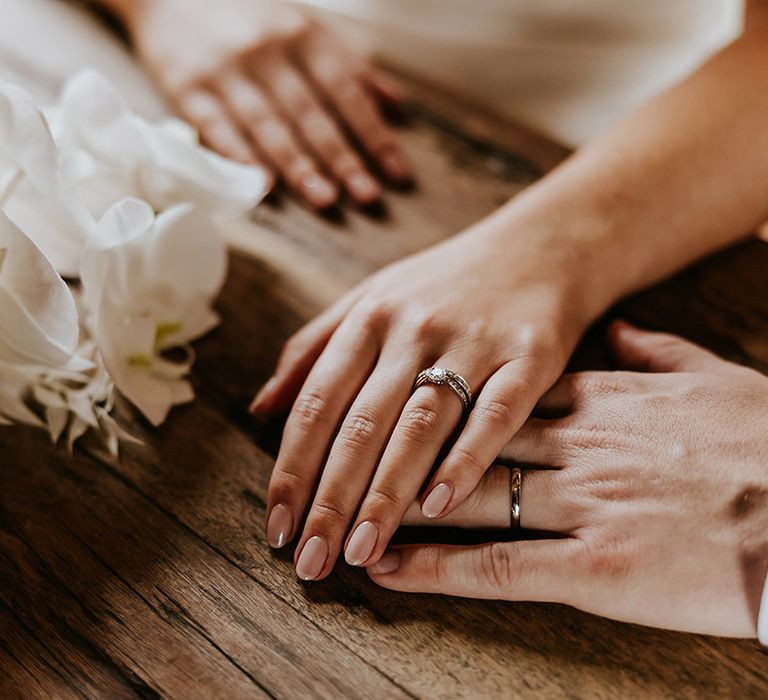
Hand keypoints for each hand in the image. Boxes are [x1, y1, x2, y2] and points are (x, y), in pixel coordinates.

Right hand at [123, 0, 409, 207]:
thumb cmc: (249, 13)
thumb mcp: (305, 23)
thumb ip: (350, 62)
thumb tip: (396, 102)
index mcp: (302, 35)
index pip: (347, 92)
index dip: (374, 134)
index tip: (397, 173)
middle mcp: (267, 52)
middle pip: (311, 114)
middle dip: (342, 158)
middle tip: (367, 197)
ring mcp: (225, 70)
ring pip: (268, 125)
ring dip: (298, 166)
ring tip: (325, 199)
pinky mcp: (186, 87)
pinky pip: (216, 128)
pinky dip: (240, 157)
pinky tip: (261, 185)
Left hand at [254, 219, 594, 579]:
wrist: (541, 245)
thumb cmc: (446, 282)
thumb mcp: (372, 297)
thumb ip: (313, 348)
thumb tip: (261, 409)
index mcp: (370, 318)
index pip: (317, 403)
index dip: (292, 468)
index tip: (275, 525)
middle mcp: (414, 329)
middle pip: (361, 424)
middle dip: (331, 499)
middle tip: (311, 562)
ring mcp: (473, 341)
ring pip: (419, 425)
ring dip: (387, 494)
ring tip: (361, 551)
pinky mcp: (530, 355)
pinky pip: (496, 414)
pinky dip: (467, 460)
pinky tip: (440, 507)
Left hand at [369, 322, 767, 638]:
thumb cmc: (766, 440)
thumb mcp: (710, 376)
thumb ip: (654, 350)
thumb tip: (618, 328)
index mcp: (600, 399)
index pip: (494, 395)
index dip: (437, 403)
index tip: (387, 405)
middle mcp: (577, 443)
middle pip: (462, 441)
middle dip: (393, 451)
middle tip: (338, 460)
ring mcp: (581, 503)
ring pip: (465, 498)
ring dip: (395, 508)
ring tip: (341, 515)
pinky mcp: (596, 567)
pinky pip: (498, 565)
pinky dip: (436, 567)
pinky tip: (389, 568)